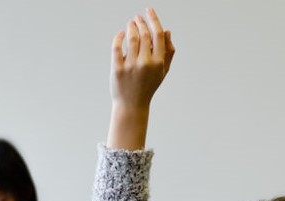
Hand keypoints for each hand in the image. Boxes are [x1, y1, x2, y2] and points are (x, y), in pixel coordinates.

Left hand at [107, 7, 174, 149]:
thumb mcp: (162, 72)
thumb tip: (167, 31)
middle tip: (137, 18)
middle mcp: (145, 63)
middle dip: (140, 22)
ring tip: (130, 24)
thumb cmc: (148, 87)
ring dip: (130, 27)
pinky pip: (117, 47)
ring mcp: (131, 66)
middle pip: (144, 34)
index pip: (157, 35)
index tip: (148, 10)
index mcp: (158, 63)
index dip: (153, 19)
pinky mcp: (118, 69)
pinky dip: (118, 37)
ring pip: (131, 38)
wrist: (132, 106)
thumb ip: (168, 52)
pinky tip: (121, 34)